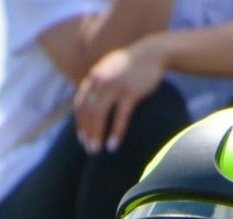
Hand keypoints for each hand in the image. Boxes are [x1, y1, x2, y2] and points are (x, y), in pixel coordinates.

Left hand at [74, 39, 165, 153]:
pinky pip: (120, 117)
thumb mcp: (109, 69)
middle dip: (87, 133)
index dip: (80, 123)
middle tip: (89, 150)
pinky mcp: (131, 92)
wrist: (153, 52)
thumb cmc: (131, 65)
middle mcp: (101, 81)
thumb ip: (98, 84)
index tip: (82, 138)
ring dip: (97, 135)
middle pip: (88, 112)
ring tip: (97, 151)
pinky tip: (113, 145)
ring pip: (100, 115)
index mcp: (94, 77)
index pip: (80, 104)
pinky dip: (115, 132)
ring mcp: (115, 86)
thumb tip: (91, 103)